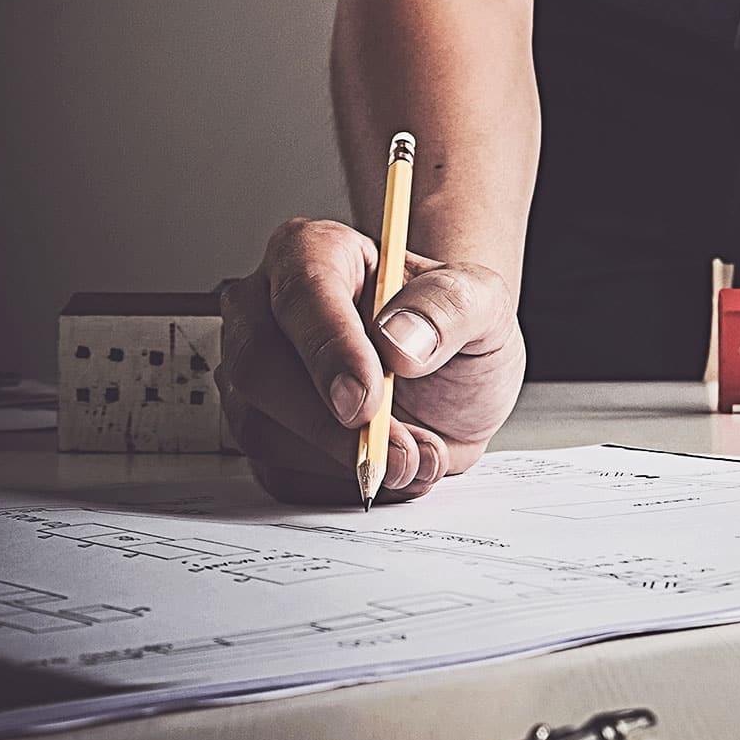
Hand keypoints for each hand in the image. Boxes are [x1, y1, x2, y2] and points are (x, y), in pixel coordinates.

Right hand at [217, 218, 524, 503]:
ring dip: (343, 461)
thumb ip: (450, 307)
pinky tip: (392, 470)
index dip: (328, 348)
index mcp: (313, 254)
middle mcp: (267, 310)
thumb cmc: (453, 328)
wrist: (452, 380)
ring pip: (261, 428)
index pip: (300, 292)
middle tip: (398, 451)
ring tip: (416, 456)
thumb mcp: (482, 303)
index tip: (365, 398)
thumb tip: (398, 338)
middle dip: (329, 423)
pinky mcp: (265, 432)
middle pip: (258, 367)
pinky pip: (279, 472)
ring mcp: (257, 374)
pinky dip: (340, 485)